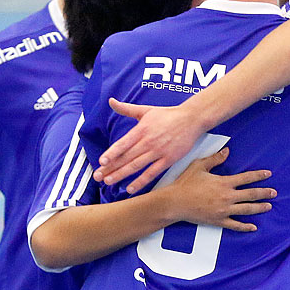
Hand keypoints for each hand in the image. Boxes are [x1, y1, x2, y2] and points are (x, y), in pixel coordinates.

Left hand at [96, 98, 210, 193]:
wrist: (191, 119)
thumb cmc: (167, 115)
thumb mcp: (145, 110)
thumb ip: (127, 108)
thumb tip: (111, 101)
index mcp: (141, 129)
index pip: (123, 143)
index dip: (112, 153)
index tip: (102, 161)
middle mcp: (148, 141)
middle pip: (126, 157)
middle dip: (111, 167)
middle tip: (98, 176)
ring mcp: (158, 152)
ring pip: (136, 166)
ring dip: (121, 175)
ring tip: (109, 181)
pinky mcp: (168, 159)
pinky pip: (152, 173)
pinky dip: (141, 181)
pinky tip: (130, 188)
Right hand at [161, 147, 273, 231]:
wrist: (175, 203)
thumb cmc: (185, 183)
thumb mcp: (199, 166)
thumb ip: (215, 159)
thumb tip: (227, 151)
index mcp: (224, 182)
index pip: (246, 178)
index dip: (259, 175)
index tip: (268, 174)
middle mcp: (227, 197)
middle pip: (251, 195)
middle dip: (264, 193)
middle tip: (274, 192)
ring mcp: (224, 210)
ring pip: (247, 209)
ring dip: (259, 208)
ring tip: (268, 206)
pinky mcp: (218, 221)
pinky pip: (235, 225)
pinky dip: (245, 227)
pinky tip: (253, 227)